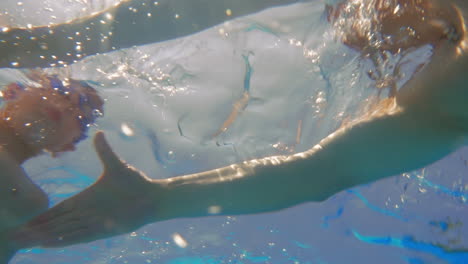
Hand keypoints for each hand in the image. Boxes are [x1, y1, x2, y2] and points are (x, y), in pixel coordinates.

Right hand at [11, 131, 161, 247]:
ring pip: (64, 231)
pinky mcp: (104, 230)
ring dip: (45, 236)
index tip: (25, 222)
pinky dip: (63, 240)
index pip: (59, 210)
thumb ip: (104, 151)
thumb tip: (99, 133)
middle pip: (56, 223)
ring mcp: (94, 222)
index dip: (42, 216)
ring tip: (25, 241)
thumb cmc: (135, 182)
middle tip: (15, 235)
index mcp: (86, 199)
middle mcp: (87, 213)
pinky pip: (79, 237)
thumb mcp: (115, 164)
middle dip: (36, 230)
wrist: (153, 196)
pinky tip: (48, 243)